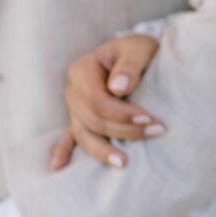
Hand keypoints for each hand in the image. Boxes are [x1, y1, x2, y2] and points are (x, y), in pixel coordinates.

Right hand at [51, 34, 162, 171]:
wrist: (136, 54)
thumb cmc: (137, 50)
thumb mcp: (138, 49)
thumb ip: (129, 66)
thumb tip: (118, 88)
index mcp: (82, 69)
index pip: (97, 100)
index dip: (122, 113)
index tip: (149, 117)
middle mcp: (73, 90)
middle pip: (94, 120)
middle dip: (125, 130)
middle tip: (157, 130)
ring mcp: (74, 107)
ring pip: (84, 134)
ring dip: (103, 150)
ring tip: (124, 162)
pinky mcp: (80, 119)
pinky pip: (69, 137)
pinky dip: (63, 151)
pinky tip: (58, 167)